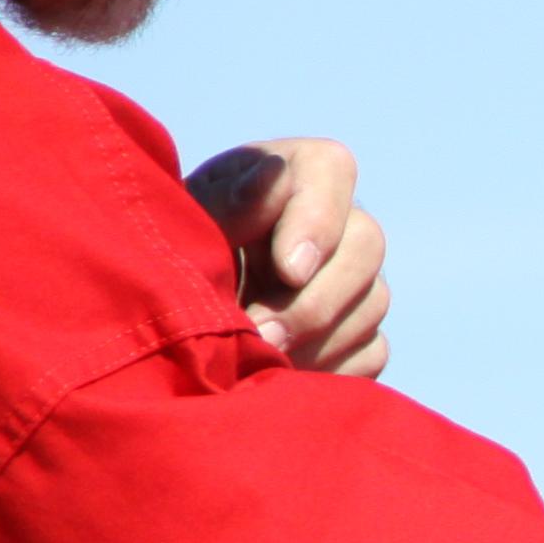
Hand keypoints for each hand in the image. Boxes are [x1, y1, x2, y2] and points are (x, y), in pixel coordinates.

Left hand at [187, 139, 391, 376]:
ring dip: (317, 339)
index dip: (319, 221)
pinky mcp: (361, 331)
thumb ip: (229, 203)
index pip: (331, 169)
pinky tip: (284, 373)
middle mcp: (336, 219)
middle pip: (366, 243)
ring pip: (372, 302)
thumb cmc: (174, 253)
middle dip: (316, 299)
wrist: (171, 317)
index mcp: (289, 173)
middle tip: (265, 335)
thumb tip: (274, 178)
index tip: (288, 271)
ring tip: (260, 359)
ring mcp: (356, 278)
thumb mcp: (187, 223)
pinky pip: (370, 351)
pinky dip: (331, 368)